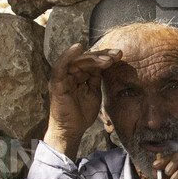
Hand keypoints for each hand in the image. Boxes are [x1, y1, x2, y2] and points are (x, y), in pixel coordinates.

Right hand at [44, 43, 121, 157]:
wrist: (71, 131)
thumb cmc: (81, 114)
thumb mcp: (94, 93)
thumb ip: (96, 79)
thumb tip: (105, 64)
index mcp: (78, 76)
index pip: (92, 62)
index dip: (106, 57)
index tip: (120, 55)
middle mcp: (69, 74)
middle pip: (86, 59)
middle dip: (103, 55)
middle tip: (118, 54)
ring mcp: (62, 77)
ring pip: (78, 60)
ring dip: (93, 57)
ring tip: (108, 59)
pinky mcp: (57, 82)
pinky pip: (61, 65)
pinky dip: (68, 55)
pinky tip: (78, 47)